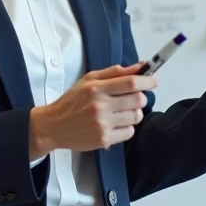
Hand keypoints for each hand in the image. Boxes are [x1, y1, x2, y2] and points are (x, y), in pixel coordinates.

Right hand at [28, 63, 153, 158]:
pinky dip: (127, 127)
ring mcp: (102, 124)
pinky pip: (129, 132)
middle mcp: (100, 105)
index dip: (147, 81)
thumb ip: (115, 72)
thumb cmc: (72, 102)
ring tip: (123, 112)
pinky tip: (116, 124)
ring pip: (136, 117)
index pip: (130, 82)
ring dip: (134, 113)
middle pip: (138, 100)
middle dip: (141, 97)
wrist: (53, 126)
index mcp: (96, 88)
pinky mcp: (104, 139)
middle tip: (134, 98)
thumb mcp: (89, 80)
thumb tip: (139, 66)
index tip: (152, 81)